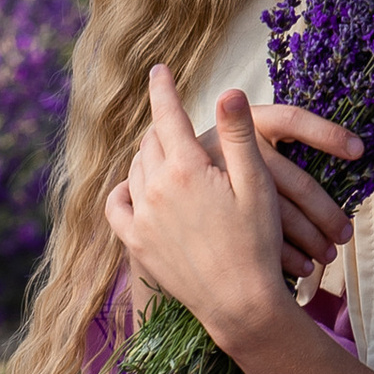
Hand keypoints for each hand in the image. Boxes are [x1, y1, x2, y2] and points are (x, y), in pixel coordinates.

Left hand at [105, 71, 352, 344]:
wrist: (240, 304)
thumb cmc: (257, 243)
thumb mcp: (257, 185)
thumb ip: (239, 136)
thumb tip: (228, 90)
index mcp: (186, 169)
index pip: (168, 115)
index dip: (163, 89)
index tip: (159, 70)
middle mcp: (155, 189)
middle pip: (150, 141)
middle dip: (162, 126)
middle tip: (171, 120)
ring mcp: (142, 218)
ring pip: (135, 170)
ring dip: (147, 157)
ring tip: (161, 153)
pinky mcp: (136, 244)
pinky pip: (117, 205)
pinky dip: (124, 190)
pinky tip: (136, 188)